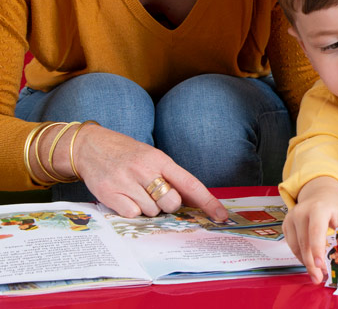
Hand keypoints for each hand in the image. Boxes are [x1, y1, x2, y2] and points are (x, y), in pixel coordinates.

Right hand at [72, 125, 226, 221]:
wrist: (90, 146)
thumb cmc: (127, 154)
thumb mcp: (152, 157)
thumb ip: (170, 177)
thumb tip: (191, 202)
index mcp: (160, 159)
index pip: (190, 183)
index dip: (208, 201)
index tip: (222, 215)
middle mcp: (144, 169)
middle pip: (172, 203)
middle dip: (169, 205)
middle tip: (155, 194)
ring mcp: (126, 182)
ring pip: (152, 212)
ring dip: (148, 208)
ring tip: (135, 191)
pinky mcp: (108, 194)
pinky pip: (132, 215)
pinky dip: (131, 211)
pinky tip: (124, 197)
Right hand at [282, 177, 337, 283]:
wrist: (319, 194)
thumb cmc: (334, 206)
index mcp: (318, 208)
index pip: (316, 230)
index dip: (317, 249)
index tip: (320, 266)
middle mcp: (301, 212)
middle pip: (304, 242)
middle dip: (312, 263)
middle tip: (319, 278)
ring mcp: (291, 218)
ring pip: (296, 246)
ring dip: (306, 262)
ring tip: (318, 272)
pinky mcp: (286, 225)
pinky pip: (292, 245)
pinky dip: (301, 256)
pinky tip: (311, 261)